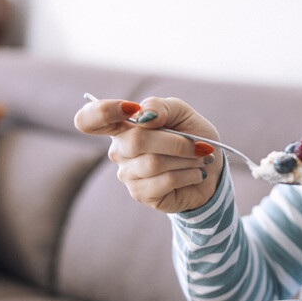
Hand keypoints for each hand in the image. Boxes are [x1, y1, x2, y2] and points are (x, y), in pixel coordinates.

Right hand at [74, 96, 223, 212]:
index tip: (129, 108)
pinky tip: (195, 174)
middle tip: (199, 145)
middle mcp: (119, 150)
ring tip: (199, 159)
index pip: (89, 119)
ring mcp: (127, 174)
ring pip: (154, 162)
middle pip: (136, 140)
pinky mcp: (141, 194)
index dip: (102, 111)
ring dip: (187, 159)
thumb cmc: (193, 137)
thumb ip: (161, 106)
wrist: (212, 169)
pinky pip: (165, 181)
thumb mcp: (181, 113)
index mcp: (122, 125)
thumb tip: (143, 115)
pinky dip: (189, 174)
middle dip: (176, 141)